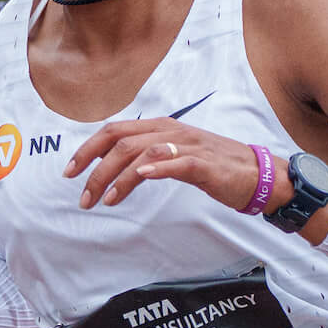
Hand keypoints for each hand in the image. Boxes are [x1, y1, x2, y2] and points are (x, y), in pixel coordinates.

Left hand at [65, 117, 267, 211]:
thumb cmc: (217, 167)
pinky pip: (175, 162)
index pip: (115, 130)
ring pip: (141, 154)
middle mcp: (172, 131)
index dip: (88, 149)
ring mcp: (188, 146)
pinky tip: (138, 179)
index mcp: (162, 127)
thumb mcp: (177, 155)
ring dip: (116, 177)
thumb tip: (116, 166)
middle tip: (82, 195)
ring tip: (103, 200)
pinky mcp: (204, 164)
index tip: (70, 171)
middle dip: (95, 168)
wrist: (258, 174)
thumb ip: (149, 155)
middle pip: (121, 141)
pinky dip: (154, 169)